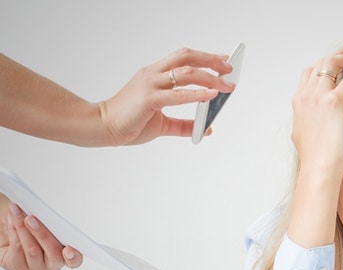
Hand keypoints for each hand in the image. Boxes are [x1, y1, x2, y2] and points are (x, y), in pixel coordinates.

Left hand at [0, 195, 82, 269]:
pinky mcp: (18, 268)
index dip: (73, 256)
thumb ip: (51, 222)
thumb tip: (46, 213)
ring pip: (32, 250)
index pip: (75, 260)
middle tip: (31, 219)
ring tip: (17, 213)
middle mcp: (52, 264)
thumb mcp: (45, 223)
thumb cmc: (31, 229)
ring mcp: (36, 268)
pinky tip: (12, 222)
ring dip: (23, 229)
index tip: (68, 250)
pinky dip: (13, 232)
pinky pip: (17, 251)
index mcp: (66, 255)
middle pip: (53, 253)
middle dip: (42, 234)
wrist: (10, 236)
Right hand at [98, 48, 235, 144]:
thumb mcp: (163, 124)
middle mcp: (153, 75)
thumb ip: (184, 125)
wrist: (102, 127)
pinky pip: (176, 94)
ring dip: (210, 77)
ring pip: (185, 72)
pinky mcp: (148, 99)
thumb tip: (206, 129)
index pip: (183, 58)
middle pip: (186, 57)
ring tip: (226, 85)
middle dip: (211, 61)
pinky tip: (211, 95)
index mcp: (155, 75)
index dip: (205, 57)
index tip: (224, 59)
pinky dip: (196, 94)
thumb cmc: (128, 122)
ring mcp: (150, 84)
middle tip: (230, 69)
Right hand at [291, 49, 342, 177]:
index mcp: (298, 102)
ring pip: (331, 64)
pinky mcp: (335, 102)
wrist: (319, 166)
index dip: (322, 66)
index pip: (308, 73)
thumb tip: (308, 121)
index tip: (334, 65)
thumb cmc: (314, 156)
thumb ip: (305, 121)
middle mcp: (306, 95)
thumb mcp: (302, 134)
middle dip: (335, 56)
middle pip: (319, 64)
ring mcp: (319, 97)